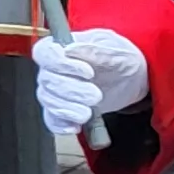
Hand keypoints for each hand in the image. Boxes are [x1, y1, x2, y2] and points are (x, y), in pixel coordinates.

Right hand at [31, 29, 150, 135]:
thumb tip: (70, 49)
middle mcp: (53, 69)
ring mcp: (56, 91)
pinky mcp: (63, 110)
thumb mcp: (116, 51)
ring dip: (68, 108)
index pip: (43, 53)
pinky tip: (75, 127)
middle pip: (47, 80)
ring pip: (48, 100)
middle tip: (96, 96)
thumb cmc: (121, 58)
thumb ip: (96, 50)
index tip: (87, 72)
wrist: (130, 79)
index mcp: (62, 47)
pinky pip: (52, 120)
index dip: (60, 63)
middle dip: (72, 90)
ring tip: (89, 113)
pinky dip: (61, 125)